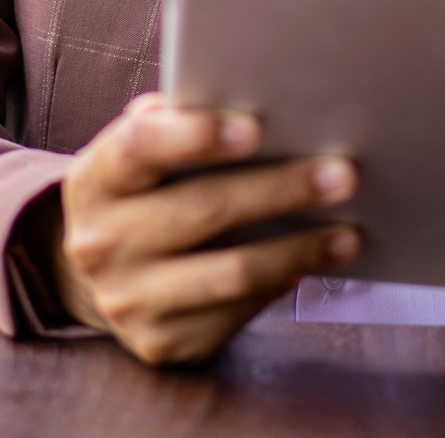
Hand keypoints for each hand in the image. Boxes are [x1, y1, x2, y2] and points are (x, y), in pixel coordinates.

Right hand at [47, 94, 358, 364]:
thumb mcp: (143, 154)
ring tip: (347, 232)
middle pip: (204, 210)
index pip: (140, 148)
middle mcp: (101, 243)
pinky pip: (234, 313)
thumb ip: (178, 123)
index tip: (256, 126)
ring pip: (231, 273)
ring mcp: (128, 299)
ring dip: (298, 250)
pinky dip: (280, 286)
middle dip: (280, 190)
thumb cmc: (144, 193)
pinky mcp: (160, 341)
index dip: (196, 136)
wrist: (98, 276)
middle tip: (342, 174)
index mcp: (96, 180)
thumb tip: (252, 102)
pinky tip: (311, 264)